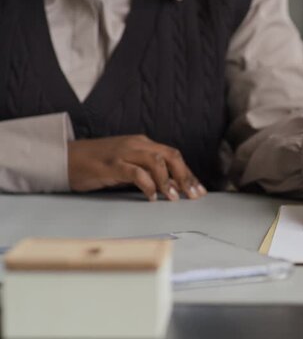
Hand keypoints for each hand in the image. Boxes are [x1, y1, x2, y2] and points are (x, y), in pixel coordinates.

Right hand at [68, 135, 206, 200]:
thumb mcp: (128, 165)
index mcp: (143, 143)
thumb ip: (147, 172)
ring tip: (174, 197)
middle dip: (185, 176)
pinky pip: (135, 172)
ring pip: (156, 161)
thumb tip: (172, 187)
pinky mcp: (111, 164)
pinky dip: (148, 185)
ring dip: (168, 180)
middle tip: (193, 195)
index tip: (199, 191)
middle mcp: (136, 144)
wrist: (65, 158)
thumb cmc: (98, 164)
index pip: (173, 156)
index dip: (188, 174)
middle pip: (170, 156)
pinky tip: (152, 197)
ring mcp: (123, 152)